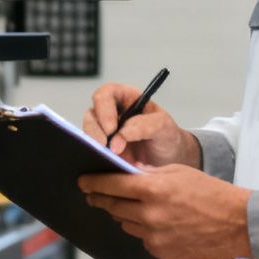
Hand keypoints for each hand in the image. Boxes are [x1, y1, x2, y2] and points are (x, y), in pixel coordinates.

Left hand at [77, 164, 253, 258]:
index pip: (110, 185)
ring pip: (125, 223)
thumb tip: (125, 175)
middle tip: (92, 194)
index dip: (93, 182)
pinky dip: (143, 229)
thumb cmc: (211, 193)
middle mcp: (149, 215)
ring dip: (124, 214)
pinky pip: (141, 238)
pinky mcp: (160, 252)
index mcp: (152, 190)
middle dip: (101, 198)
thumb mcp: (178, 172)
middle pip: (112, 206)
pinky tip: (155, 222)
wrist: (238, 224)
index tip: (82, 181)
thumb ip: (148, 174)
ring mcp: (154, 236)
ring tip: (132, 206)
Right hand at [83, 82, 199, 167]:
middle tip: (105, 147)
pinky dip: (94, 156)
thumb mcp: (164, 127)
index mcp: (126, 98)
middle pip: (92, 114)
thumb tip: (119, 136)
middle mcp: (112, 113)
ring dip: (93, 145)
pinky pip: (91, 151)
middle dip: (95, 131)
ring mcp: (105, 133)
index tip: (111, 129)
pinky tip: (103, 165)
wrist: (170, 161)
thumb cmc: (168, 137)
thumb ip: (144, 125)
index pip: (107, 94)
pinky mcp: (103, 150)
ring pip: (88, 133)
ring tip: (107, 158)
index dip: (104, 108)